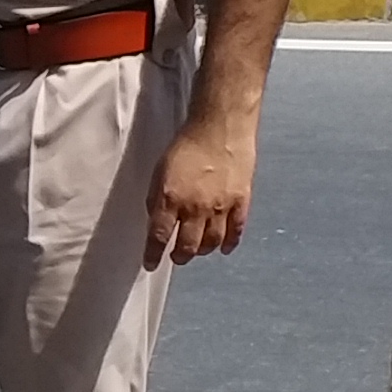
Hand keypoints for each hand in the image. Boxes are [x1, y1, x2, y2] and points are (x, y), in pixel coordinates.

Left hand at [143, 120, 253, 264]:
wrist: (220, 126)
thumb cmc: (187, 144)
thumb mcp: (159, 171)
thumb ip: (157, 199)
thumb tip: (156, 220)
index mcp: (170, 198)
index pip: (158, 236)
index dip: (153, 255)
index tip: (150, 264)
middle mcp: (195, 208)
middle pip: (187, 246)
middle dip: (179, 256)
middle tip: (176, 256)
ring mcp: (221, 207)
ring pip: (211, 243)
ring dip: (202, 251)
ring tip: (197, 249)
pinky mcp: (241, 201)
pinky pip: (236, 231)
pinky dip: (229, 244)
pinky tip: (224, 248)